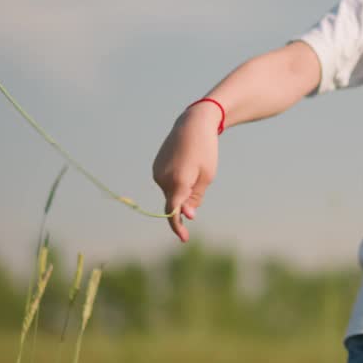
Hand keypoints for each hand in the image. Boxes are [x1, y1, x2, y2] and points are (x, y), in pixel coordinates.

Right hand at [151, 102, 219, 242]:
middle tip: (200, 179)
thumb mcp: (207, 176)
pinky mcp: (155, 168)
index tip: (184, 238)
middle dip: (185, 202)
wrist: (192, 124)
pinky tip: (185, 164)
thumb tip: (186, 215)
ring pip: (170, 193)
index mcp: (178, 181)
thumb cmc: (205, 150)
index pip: (173, 211)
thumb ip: (195, 197)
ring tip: (194, 167)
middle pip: (173, 202)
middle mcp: (163, 178)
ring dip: (182, 190)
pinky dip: (176, 182)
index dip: (178, 226)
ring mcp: (157, 173)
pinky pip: (167, 183)